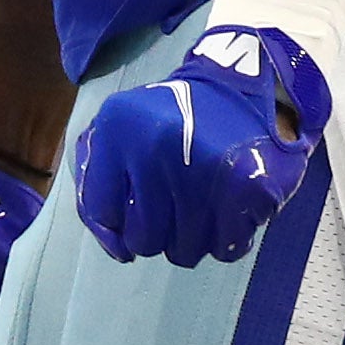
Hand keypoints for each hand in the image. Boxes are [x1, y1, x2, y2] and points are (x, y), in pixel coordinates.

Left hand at [72, 22, 331, 267]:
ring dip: (190, 237)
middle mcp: (156, 151)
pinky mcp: (247, 190)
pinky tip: (225, 207)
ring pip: (184, 252)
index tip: (134, 196)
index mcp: (117, 131)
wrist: (236, 91)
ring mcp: (203, 173)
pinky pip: (224, 249)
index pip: (102, 213)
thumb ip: (97, 188)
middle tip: (170, 201)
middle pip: (143, 241)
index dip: (118, 215)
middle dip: (155, 232)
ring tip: (198, 199)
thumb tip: (115, 250)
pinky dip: (225, 237)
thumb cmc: (169, 119)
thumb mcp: (117, 130)